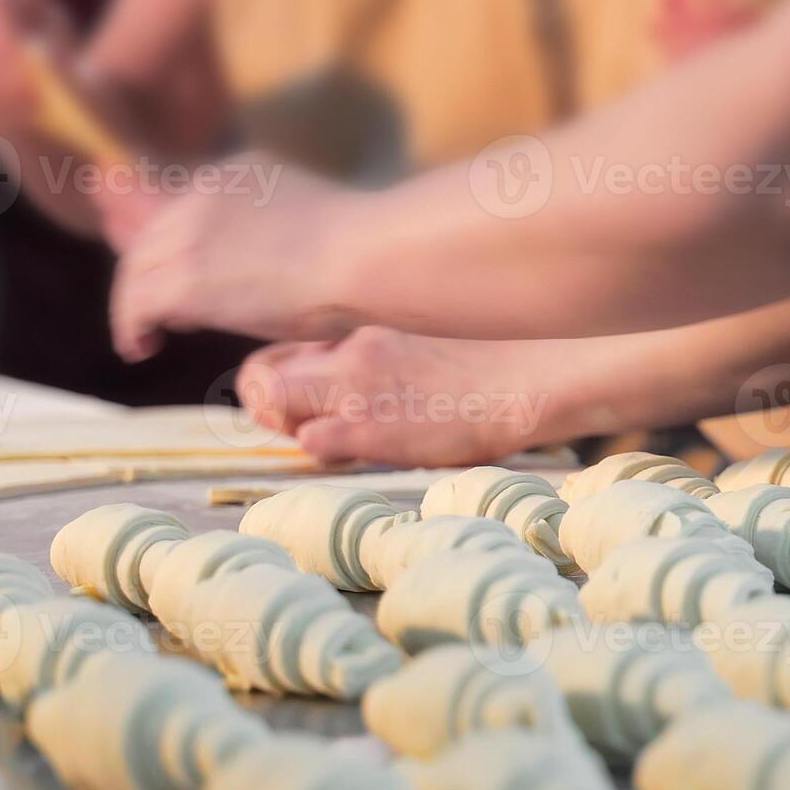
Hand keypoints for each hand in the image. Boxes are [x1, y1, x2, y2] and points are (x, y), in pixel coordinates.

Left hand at [111, 153, 360, 360]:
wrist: (365, 257)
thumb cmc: (364, 251)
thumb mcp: (313, 222)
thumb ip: (279, 232)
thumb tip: (274, 268)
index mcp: (239, 173)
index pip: (183, 208)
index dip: (173, 247)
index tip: (178, 276)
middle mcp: (203, 195)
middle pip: (150, 237)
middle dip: (144, 275)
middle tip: (154, 315)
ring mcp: (190, 236)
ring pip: (135, 270)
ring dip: (134, 305)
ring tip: (145, 338)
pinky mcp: (185, 280)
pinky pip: (135, 304)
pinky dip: (129, 328)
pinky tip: (140, 348)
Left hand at [237, 327, 566, 465]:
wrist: (528, 381)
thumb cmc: (487, 374)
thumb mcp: (418, 352)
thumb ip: (376, 364)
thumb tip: (347, 397)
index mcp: (362, 334)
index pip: (279, 354)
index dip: (277, 386)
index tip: (301, 408)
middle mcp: (349, 353)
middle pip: (261, 377)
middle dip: (269, 409)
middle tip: (305, 430)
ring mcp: (357, 388)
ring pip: (275, 404)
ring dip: (293, 430)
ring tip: (338, 445)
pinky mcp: (372, 427)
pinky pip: (312, 441)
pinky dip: (322, 452)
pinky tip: (359, 455)